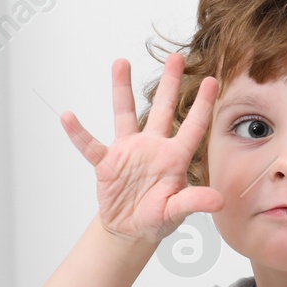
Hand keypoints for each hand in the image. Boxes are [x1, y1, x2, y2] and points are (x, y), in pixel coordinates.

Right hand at [61, 53, 225, 246]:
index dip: (203, 106)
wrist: (130, 230)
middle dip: (169, 83)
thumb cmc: (157, 218)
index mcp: (174, 158)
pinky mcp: (107, 163)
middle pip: (162, 110)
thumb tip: (218, 201)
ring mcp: (128, 152)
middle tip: (175, 57)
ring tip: (121, 63)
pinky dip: (79, 133)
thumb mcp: (176, 212)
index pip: (192, 128)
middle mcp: (153, 148)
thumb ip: (193, 202)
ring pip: (125, 115)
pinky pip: (90, 146)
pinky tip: (68, 117)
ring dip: (122, 90)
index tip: (213, 81)